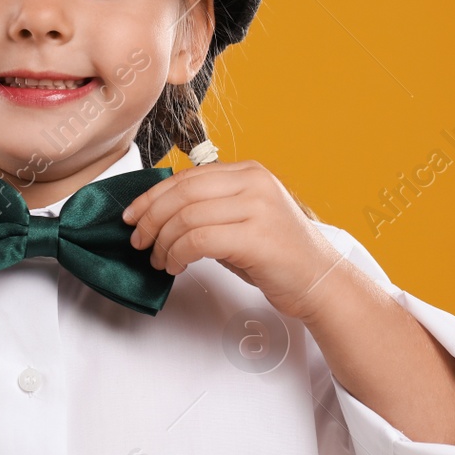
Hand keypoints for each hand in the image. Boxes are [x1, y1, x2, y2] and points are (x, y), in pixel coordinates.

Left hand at [120, 160, 343, 322]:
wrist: (321, 282)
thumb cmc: (277, 256)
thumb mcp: (242, 219)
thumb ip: (209, 209)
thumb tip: (159, 214)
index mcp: (248, 172)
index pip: (187, 177)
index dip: (152, 196)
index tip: (133, 215)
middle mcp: (254, 183)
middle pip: (182, 193)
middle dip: (151, 218)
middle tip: (139, 240)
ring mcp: (257, 208)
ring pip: (186, 217)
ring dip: (163, 242)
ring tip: (160, 260)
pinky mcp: (256, 237)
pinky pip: (198, 240)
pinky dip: (178, 254)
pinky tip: (176, 266)